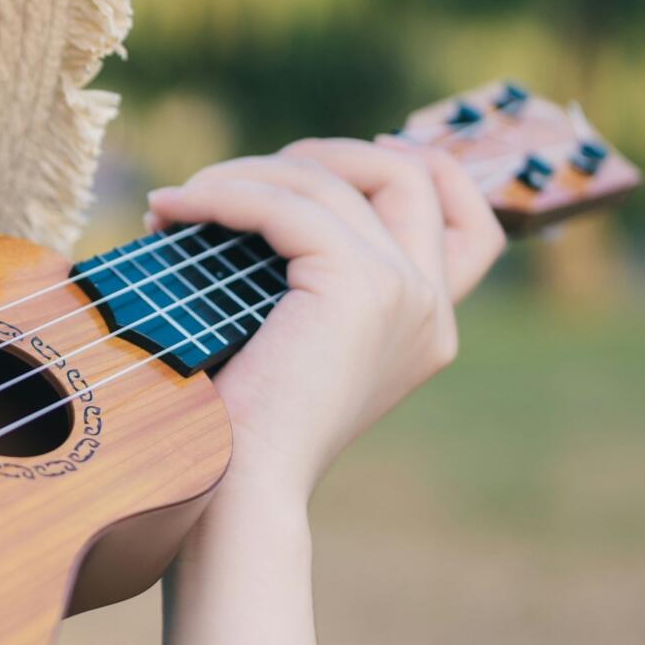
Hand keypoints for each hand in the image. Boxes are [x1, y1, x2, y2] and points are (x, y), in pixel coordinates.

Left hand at [143, 135, 505, 502]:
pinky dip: (224, 193)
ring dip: (244, 173)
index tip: (339, 154)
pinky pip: (286, 204)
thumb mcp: (291, 340)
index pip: (471, 224)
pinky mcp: (360, 288)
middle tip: (232, 177)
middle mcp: (430, 307)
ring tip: (178, 202)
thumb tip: (259, 200)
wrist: (237, 490)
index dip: (423, 168)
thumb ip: (306, 282)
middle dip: (321, 153)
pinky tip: (172, 208)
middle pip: (408, 175)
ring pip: (330, 181)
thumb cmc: (239, 425)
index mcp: (426, 324)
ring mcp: (404, 294)